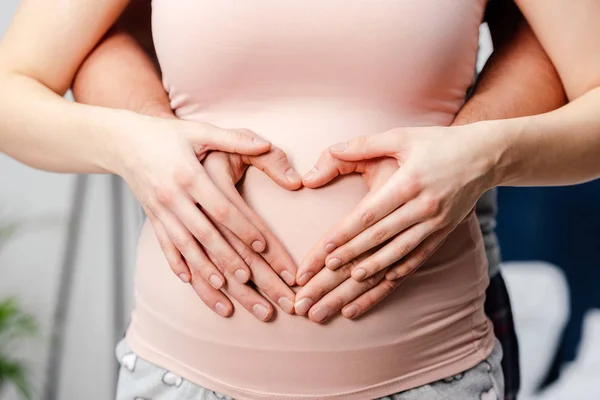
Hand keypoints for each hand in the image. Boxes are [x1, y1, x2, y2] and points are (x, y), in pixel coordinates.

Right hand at [114, 115, 295, 293]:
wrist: (122, 140)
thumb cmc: (168, 135)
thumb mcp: (200, 131)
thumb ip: (234, 139)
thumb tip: (266, 144)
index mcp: (189, 175)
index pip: (221, 208)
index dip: (242, 228)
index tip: (262, 246)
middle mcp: (173, 196)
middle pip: (204, 233)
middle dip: (226, 257)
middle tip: (247, 277)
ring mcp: (159, 209)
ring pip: (184, 245)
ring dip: (203, 267)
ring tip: (221, 285)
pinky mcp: (151, 216)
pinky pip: (163, 244)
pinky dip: (175, 263)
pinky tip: (187, 280)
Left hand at [297, 124, 493, 285]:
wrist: (485, 155)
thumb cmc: (437, 143)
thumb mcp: (401, 136)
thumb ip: (365, 144)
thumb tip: (333, 150)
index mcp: (408, 182)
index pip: (371, 214)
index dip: (347, 233)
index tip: (325, 249)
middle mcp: (423, 206)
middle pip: (380, 237)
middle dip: (351, 257)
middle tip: (328, 271)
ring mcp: (436, 222)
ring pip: (399, 252)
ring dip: (374, 270)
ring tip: (351, 283)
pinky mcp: (444, 231)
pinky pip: (421, 255)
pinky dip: (402, 270)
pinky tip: (385, 281)